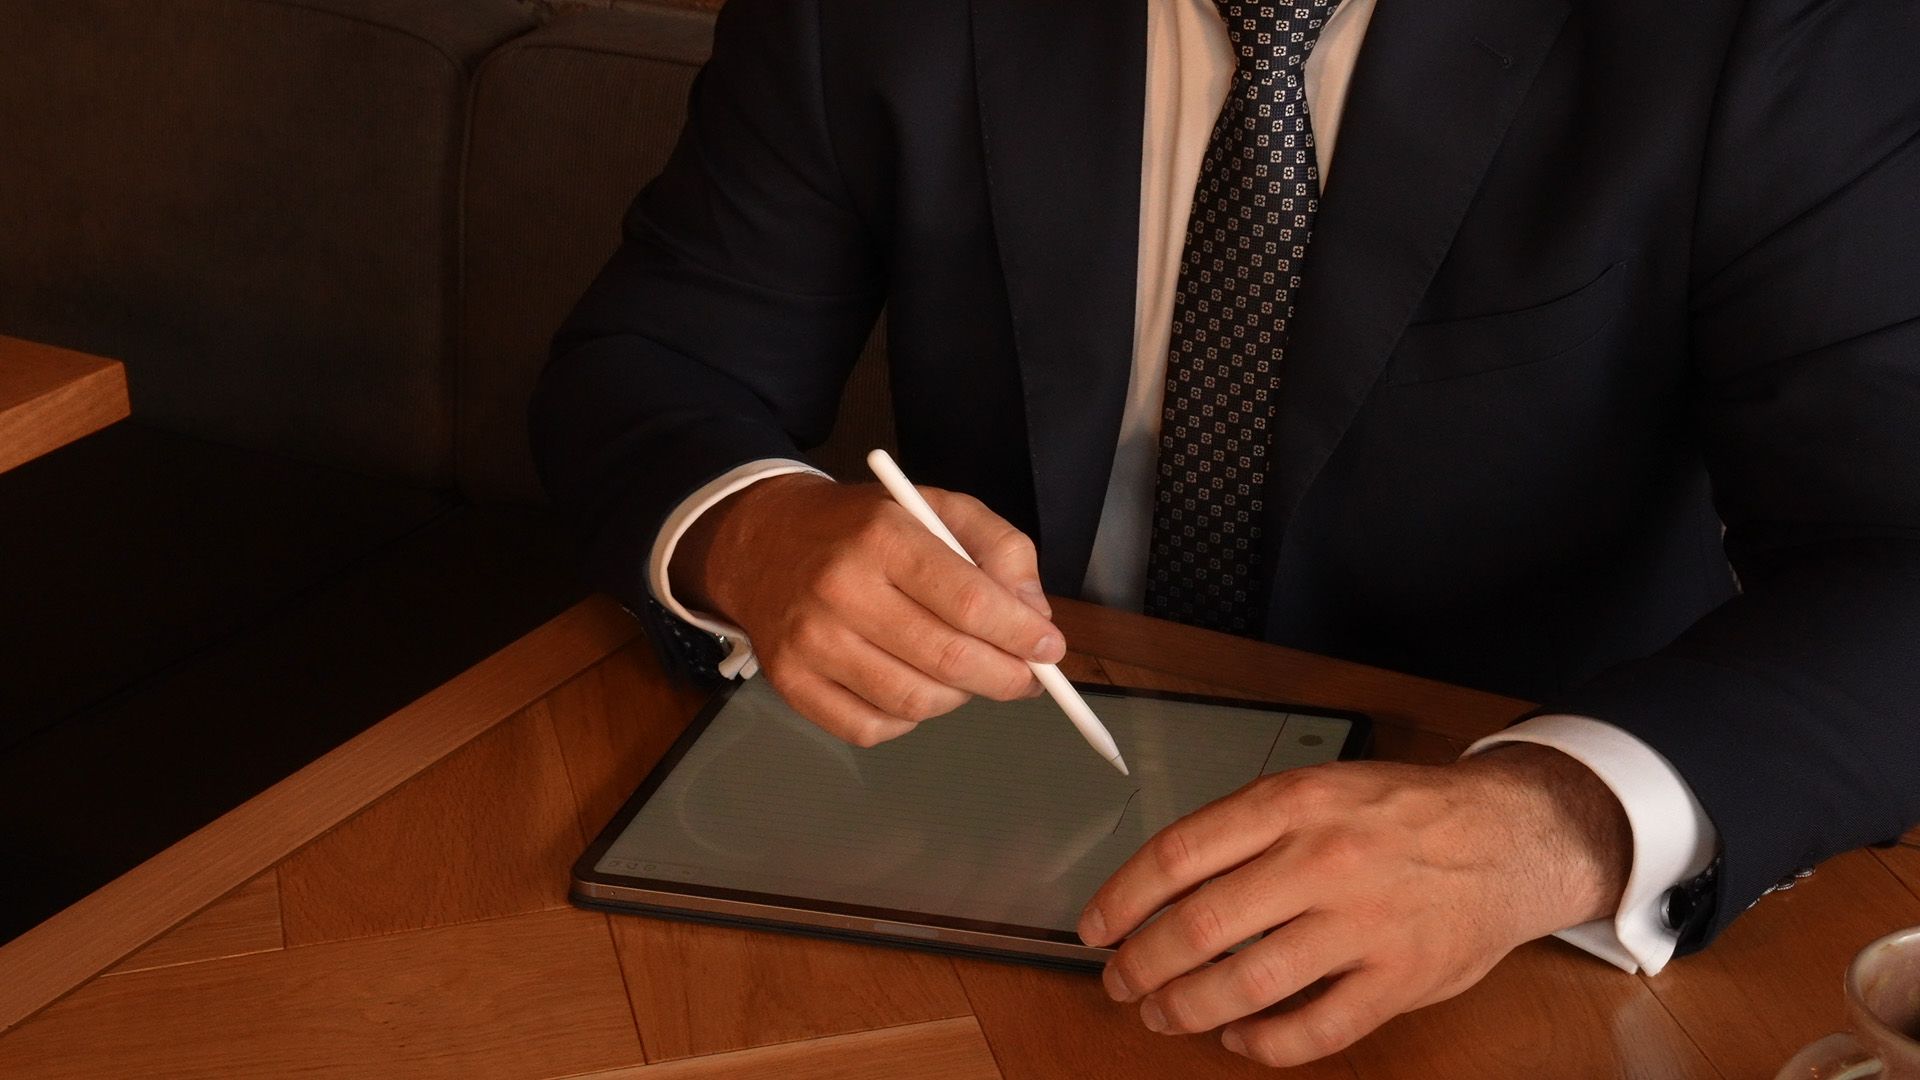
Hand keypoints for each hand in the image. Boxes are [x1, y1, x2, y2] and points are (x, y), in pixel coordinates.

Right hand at [673, 473, 1063, 746]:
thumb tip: (1035, 617)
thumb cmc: (862, 528)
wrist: (763, 541)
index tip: (1049, 648)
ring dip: (958, 698)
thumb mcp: (936, 507)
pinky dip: (908, 719)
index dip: (1021, 634)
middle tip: (1025, 677)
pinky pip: (871, 728)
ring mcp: (810, 641)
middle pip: (947, 660)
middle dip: (1005, 677)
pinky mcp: (790, 682)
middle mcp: (840, 589)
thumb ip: (999, 548)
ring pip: (914, 701)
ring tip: (965, 675)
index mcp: (882, 535)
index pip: (971, 602)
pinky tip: (911, 686)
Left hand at [1076, 744, 1630, 1066]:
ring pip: (1248, 983)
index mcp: (1293, 803)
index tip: (1096, 928)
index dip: (1123, 899)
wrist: (1508, 838)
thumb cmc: (1400, 816)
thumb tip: (1159, 883)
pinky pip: (1315, 1029)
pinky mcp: (1400, 978)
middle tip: (1120, 981)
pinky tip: (1239, 1039)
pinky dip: (1264, 1044)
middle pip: (1200, 925)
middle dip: (1143, 964)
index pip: (1178, 855)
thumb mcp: (1317, 790)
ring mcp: (1364, 922)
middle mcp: (1324, 859)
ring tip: (1163, 1014)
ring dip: (1188, 1008)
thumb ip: (1246, 830)